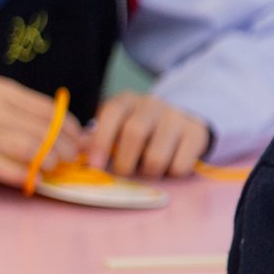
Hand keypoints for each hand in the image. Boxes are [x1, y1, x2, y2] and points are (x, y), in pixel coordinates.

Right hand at [0, 76, 82, 187]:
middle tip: (69, 160)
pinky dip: (23, 174)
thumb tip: (69, 132)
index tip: (78, 142)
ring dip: (46, 161)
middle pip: (41, 130)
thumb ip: (25, 112)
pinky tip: (31, 179)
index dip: (70, 129)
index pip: (48, 110)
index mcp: (0, 90)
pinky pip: (2, 166)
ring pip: (26, 147)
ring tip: (50, 169)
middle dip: (63, 149)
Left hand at [85, 92, 210, 178]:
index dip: (100, 141)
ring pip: (157, 156)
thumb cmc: (138, 128)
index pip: (111, 114)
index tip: (94, 165)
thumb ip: (96, 136)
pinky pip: (180, 165)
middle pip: (134, 134)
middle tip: (122, 172)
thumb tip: (77, 149)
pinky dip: (170, 173)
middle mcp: (152, 104)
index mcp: (126, 100)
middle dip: (124, 162)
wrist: (182, 119)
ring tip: (146, 170)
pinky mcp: (197, 134)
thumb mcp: (115, 126)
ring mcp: (177, 117)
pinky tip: (168, 166)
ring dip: (147, 172)